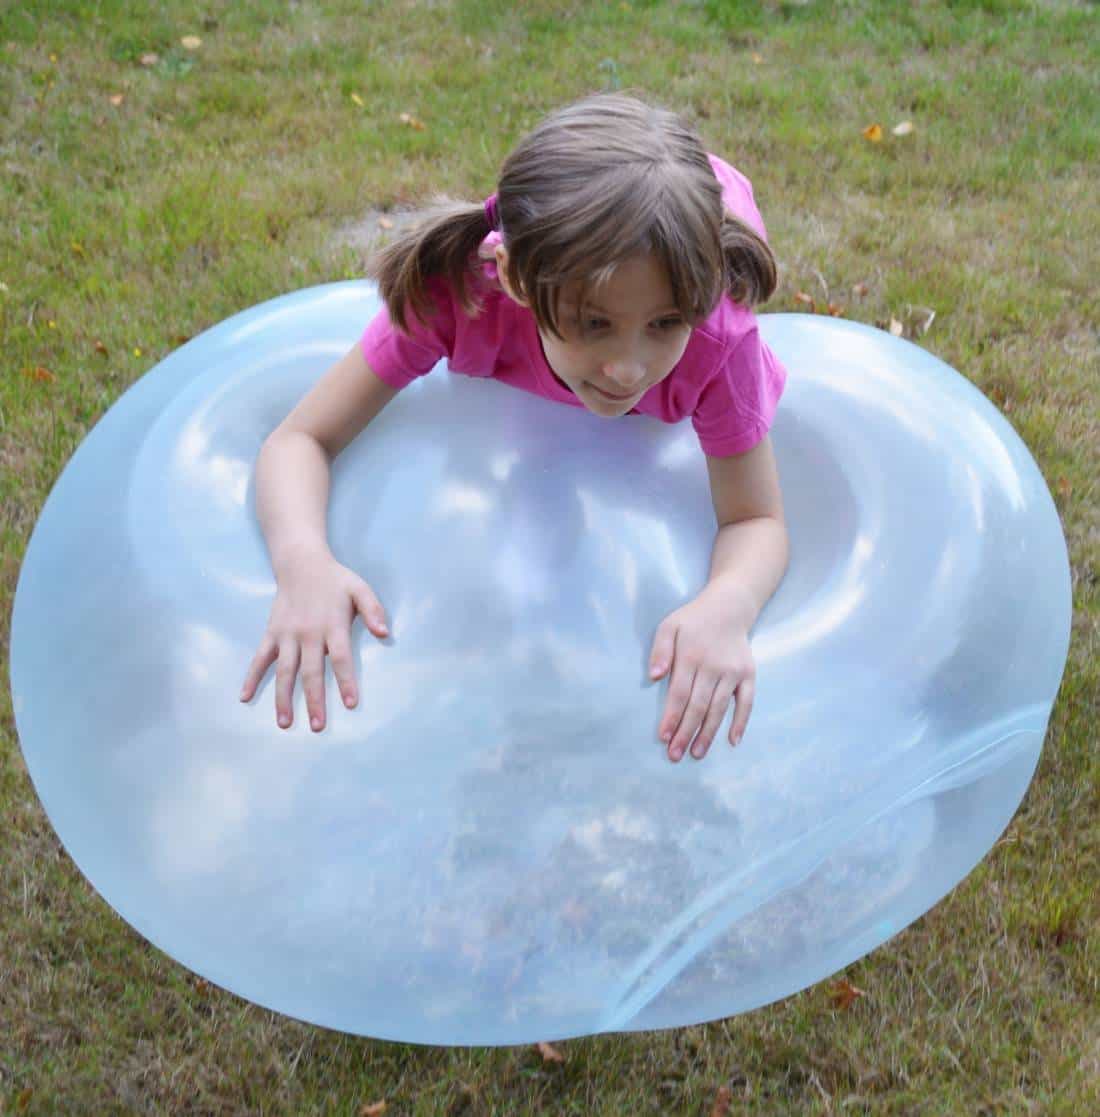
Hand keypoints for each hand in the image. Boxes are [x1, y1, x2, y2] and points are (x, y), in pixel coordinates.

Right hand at [239, 544, 389, 731]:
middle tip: (318, 726)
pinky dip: (251, 677)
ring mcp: (287, 635)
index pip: (340, 658)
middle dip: (314, 700)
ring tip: (285, 723)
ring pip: (284, 671)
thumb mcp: (360, 589)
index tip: (350, 704)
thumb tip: (385, 633)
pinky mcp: (272, 633)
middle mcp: (308, 633)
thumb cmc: (335, 580)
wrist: (301, 563)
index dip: (346, 681)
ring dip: (283, 698)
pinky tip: (245, 697)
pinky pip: (260, 658)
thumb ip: (373, 611)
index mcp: (332, 625)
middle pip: (311, 672)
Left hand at [648, 584, 756, 762]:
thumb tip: (654, 677)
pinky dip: (741, 722)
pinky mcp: (748, 674)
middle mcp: (713, 666)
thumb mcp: (669, 626)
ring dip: (708, 733)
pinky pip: (746, 702)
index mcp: (691, 655)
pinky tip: (732, 741)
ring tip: (697, 753)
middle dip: (686, 732)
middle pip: (698, 706)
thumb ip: (660, 650)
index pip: (679, 693)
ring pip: (719, 708)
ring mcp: (733, 672)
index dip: (671, 717)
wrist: (729, 607)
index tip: (663, 737)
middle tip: (675, 755)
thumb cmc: (693, 620)